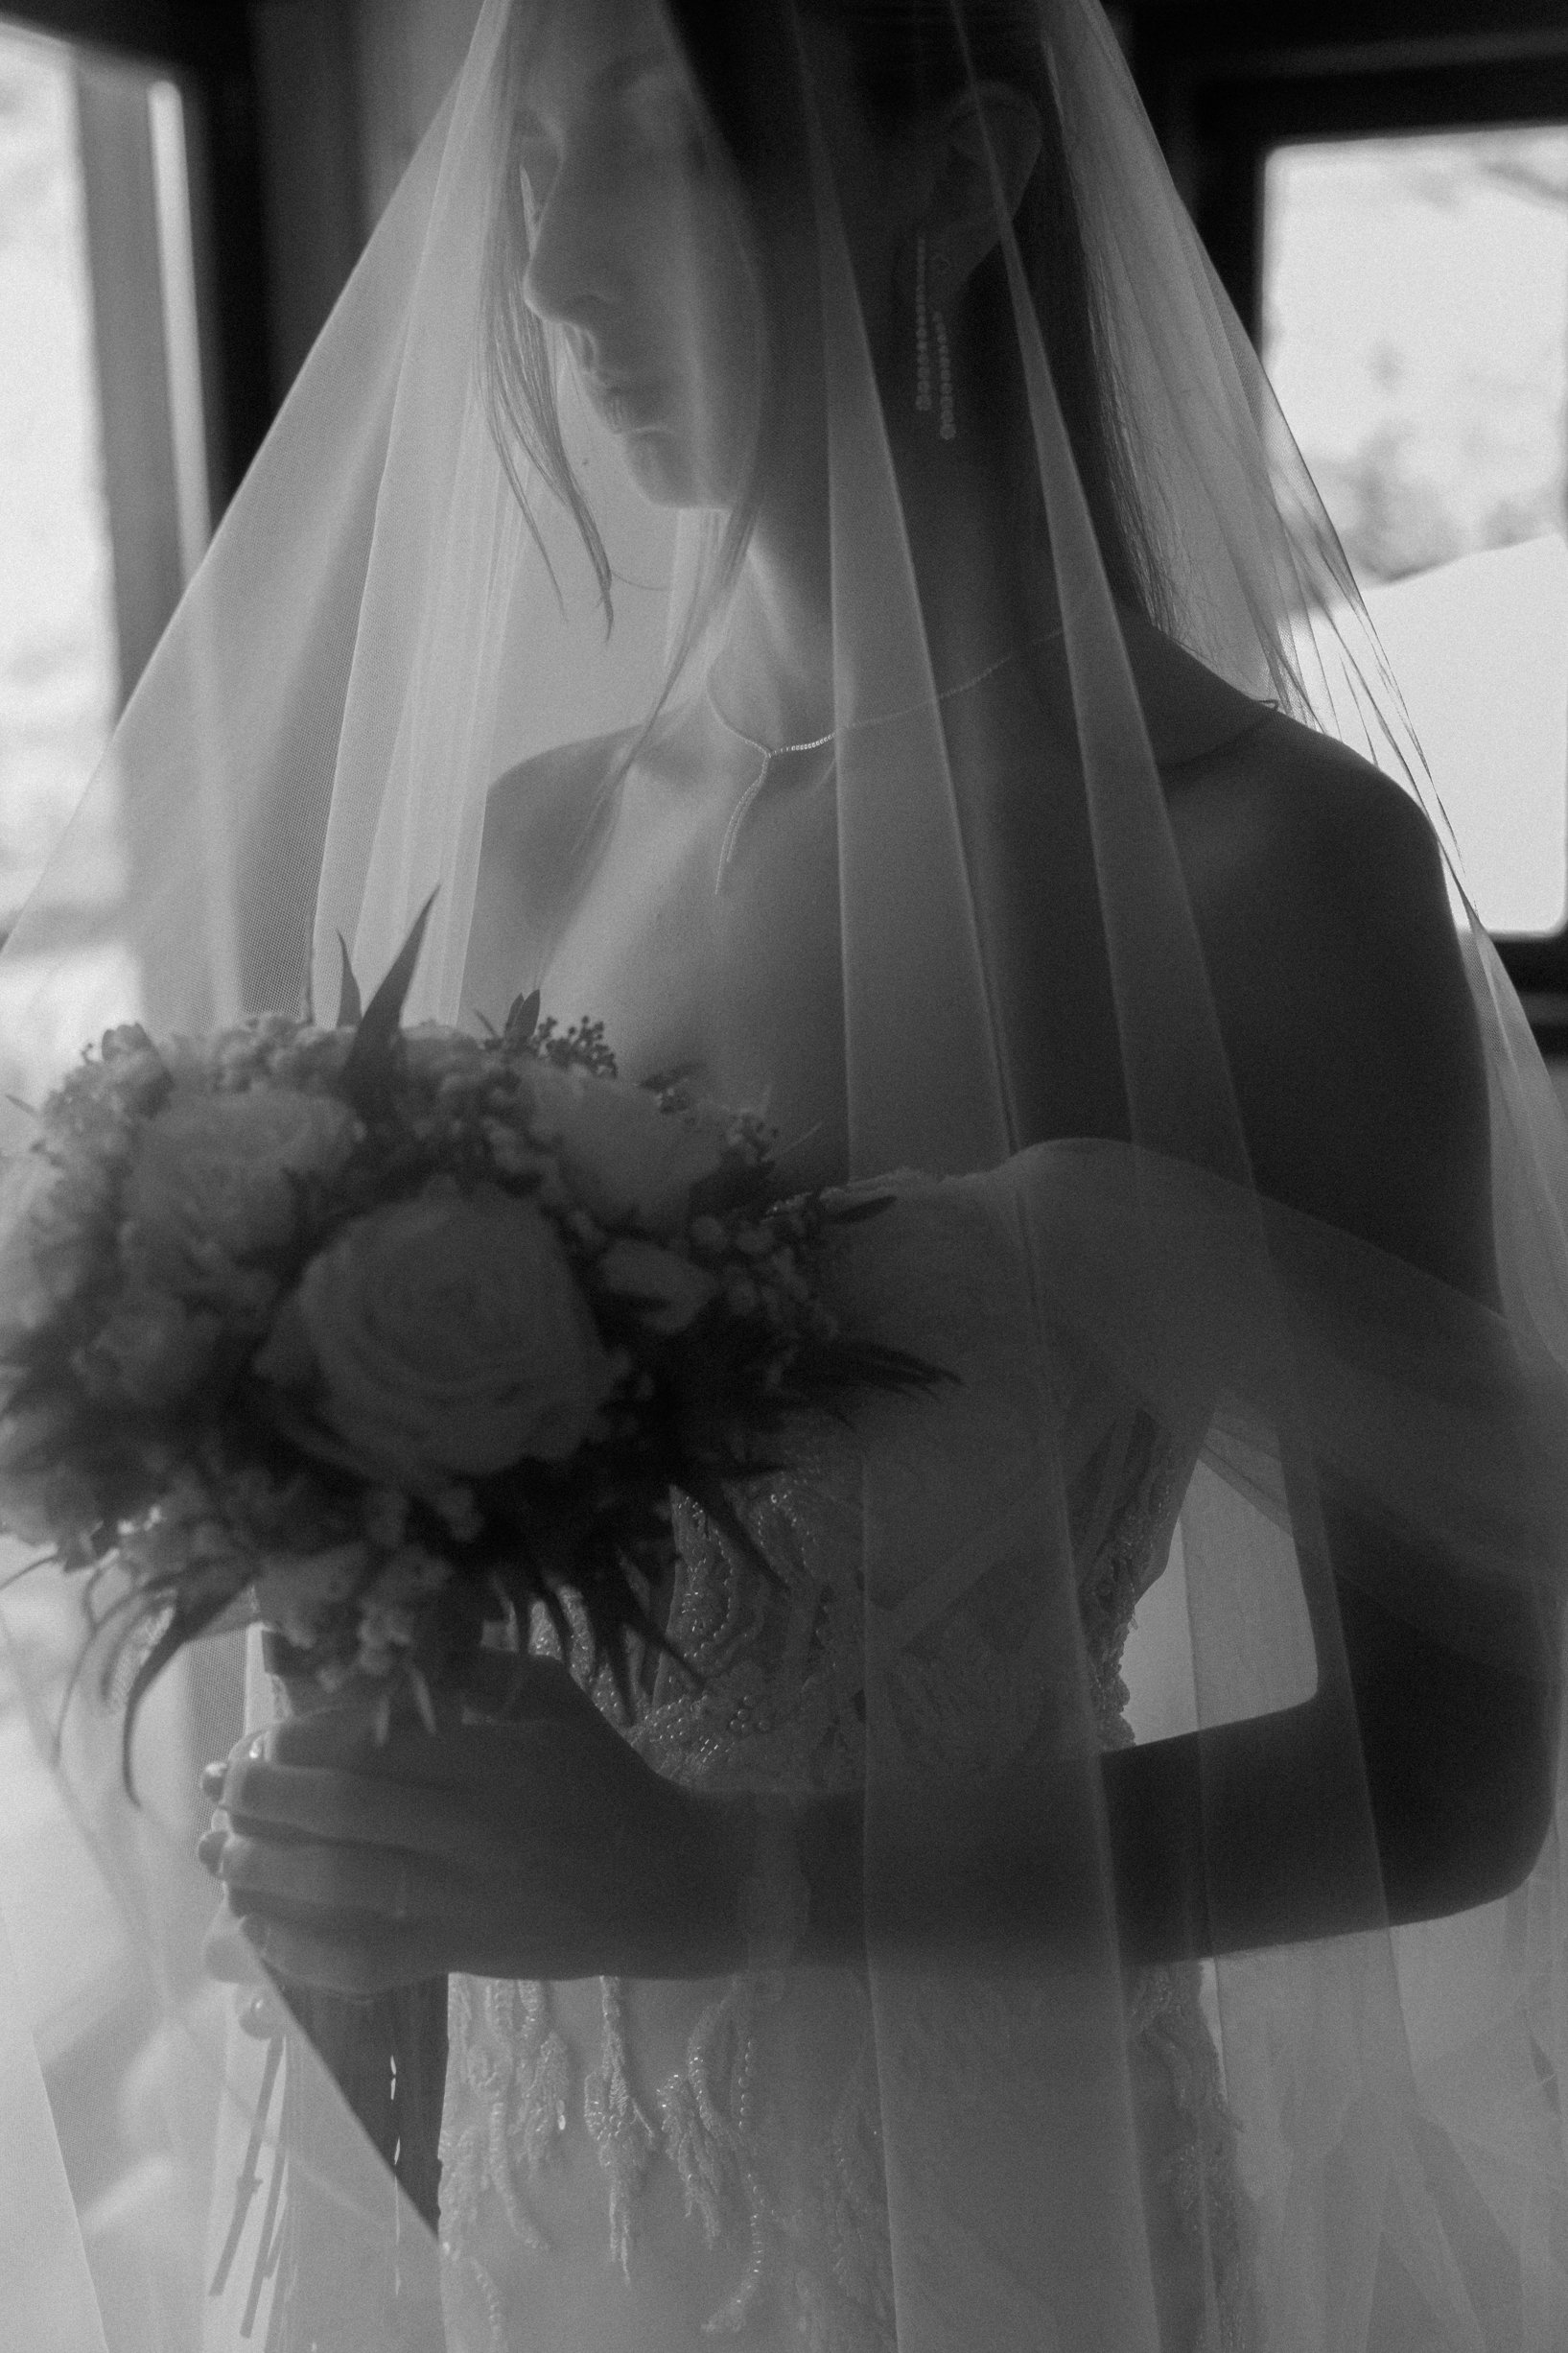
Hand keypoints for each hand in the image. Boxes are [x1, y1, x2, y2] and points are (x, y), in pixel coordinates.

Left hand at [197, 1658, 749, 1993]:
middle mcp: (472, 1831)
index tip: (268, 1735)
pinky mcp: (457, 1958)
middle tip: (222, 1786)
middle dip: (266, 1800)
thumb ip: (474, 1673)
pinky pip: (365, 1962)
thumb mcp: (554, 1699)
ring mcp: (462, 1903)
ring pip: (343, 1891)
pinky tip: (259, 1932)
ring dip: (265, 1873)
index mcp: (496, 1759)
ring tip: (219, 1854)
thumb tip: (378, 1663)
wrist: (665, 1883)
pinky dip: (301, 1952)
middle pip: (346, 1815)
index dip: (308, 1742)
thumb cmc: (604, 1778)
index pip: (381, 1746)